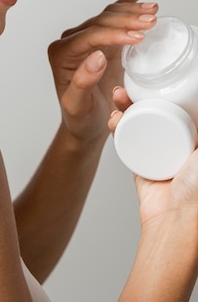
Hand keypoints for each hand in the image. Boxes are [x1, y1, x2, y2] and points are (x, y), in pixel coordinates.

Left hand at [48, 0, 157, 141]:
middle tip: (150, 21)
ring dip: (132, 10)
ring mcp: (85, 39)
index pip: (90, 36)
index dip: (114, 33)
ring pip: (109, 16)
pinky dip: (127, 2)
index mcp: (61, 54)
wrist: (85, 123)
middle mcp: (70, 42)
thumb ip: (82, 82)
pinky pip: (113, 17)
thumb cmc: (79, 116)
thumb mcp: (77, 105)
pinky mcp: (100, 40)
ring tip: (153, 11)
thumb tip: (96, 56)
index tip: (137, 36)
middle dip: (127, 19)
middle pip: (101, 22)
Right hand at [110, 88, 197, 237]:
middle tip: (128, 87)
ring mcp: (159, 153)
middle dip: (140, 96)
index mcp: (196, 137)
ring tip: (117, 98)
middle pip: (157, 110)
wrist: (176, 222)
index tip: (155, 78)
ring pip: (139, 122)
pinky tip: (113, 119)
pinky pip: (127, 141)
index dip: (167, 89)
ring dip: (125, 108)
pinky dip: (118, 128)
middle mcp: (179, 142)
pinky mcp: (141, 165)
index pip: (181, 105)